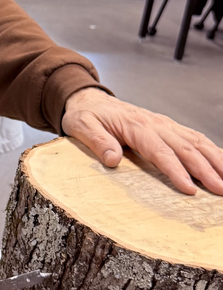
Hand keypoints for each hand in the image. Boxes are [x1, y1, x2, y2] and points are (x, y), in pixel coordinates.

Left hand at [61, 88, 222, 195]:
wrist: (89, 99)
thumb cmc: (86, 115)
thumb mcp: (81, 126)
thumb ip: (97, 141)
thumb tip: (113, 159)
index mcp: (135, 126)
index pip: (160, 151)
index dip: (176, 170)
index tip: (190, 189)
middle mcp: (155, 124)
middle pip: (185, 148)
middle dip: (206, 170)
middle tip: (220, 191)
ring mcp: (165, 124)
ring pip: (196, 142)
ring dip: (216, 160)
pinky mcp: (169, 127)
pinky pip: (195, 138)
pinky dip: (212, 150)